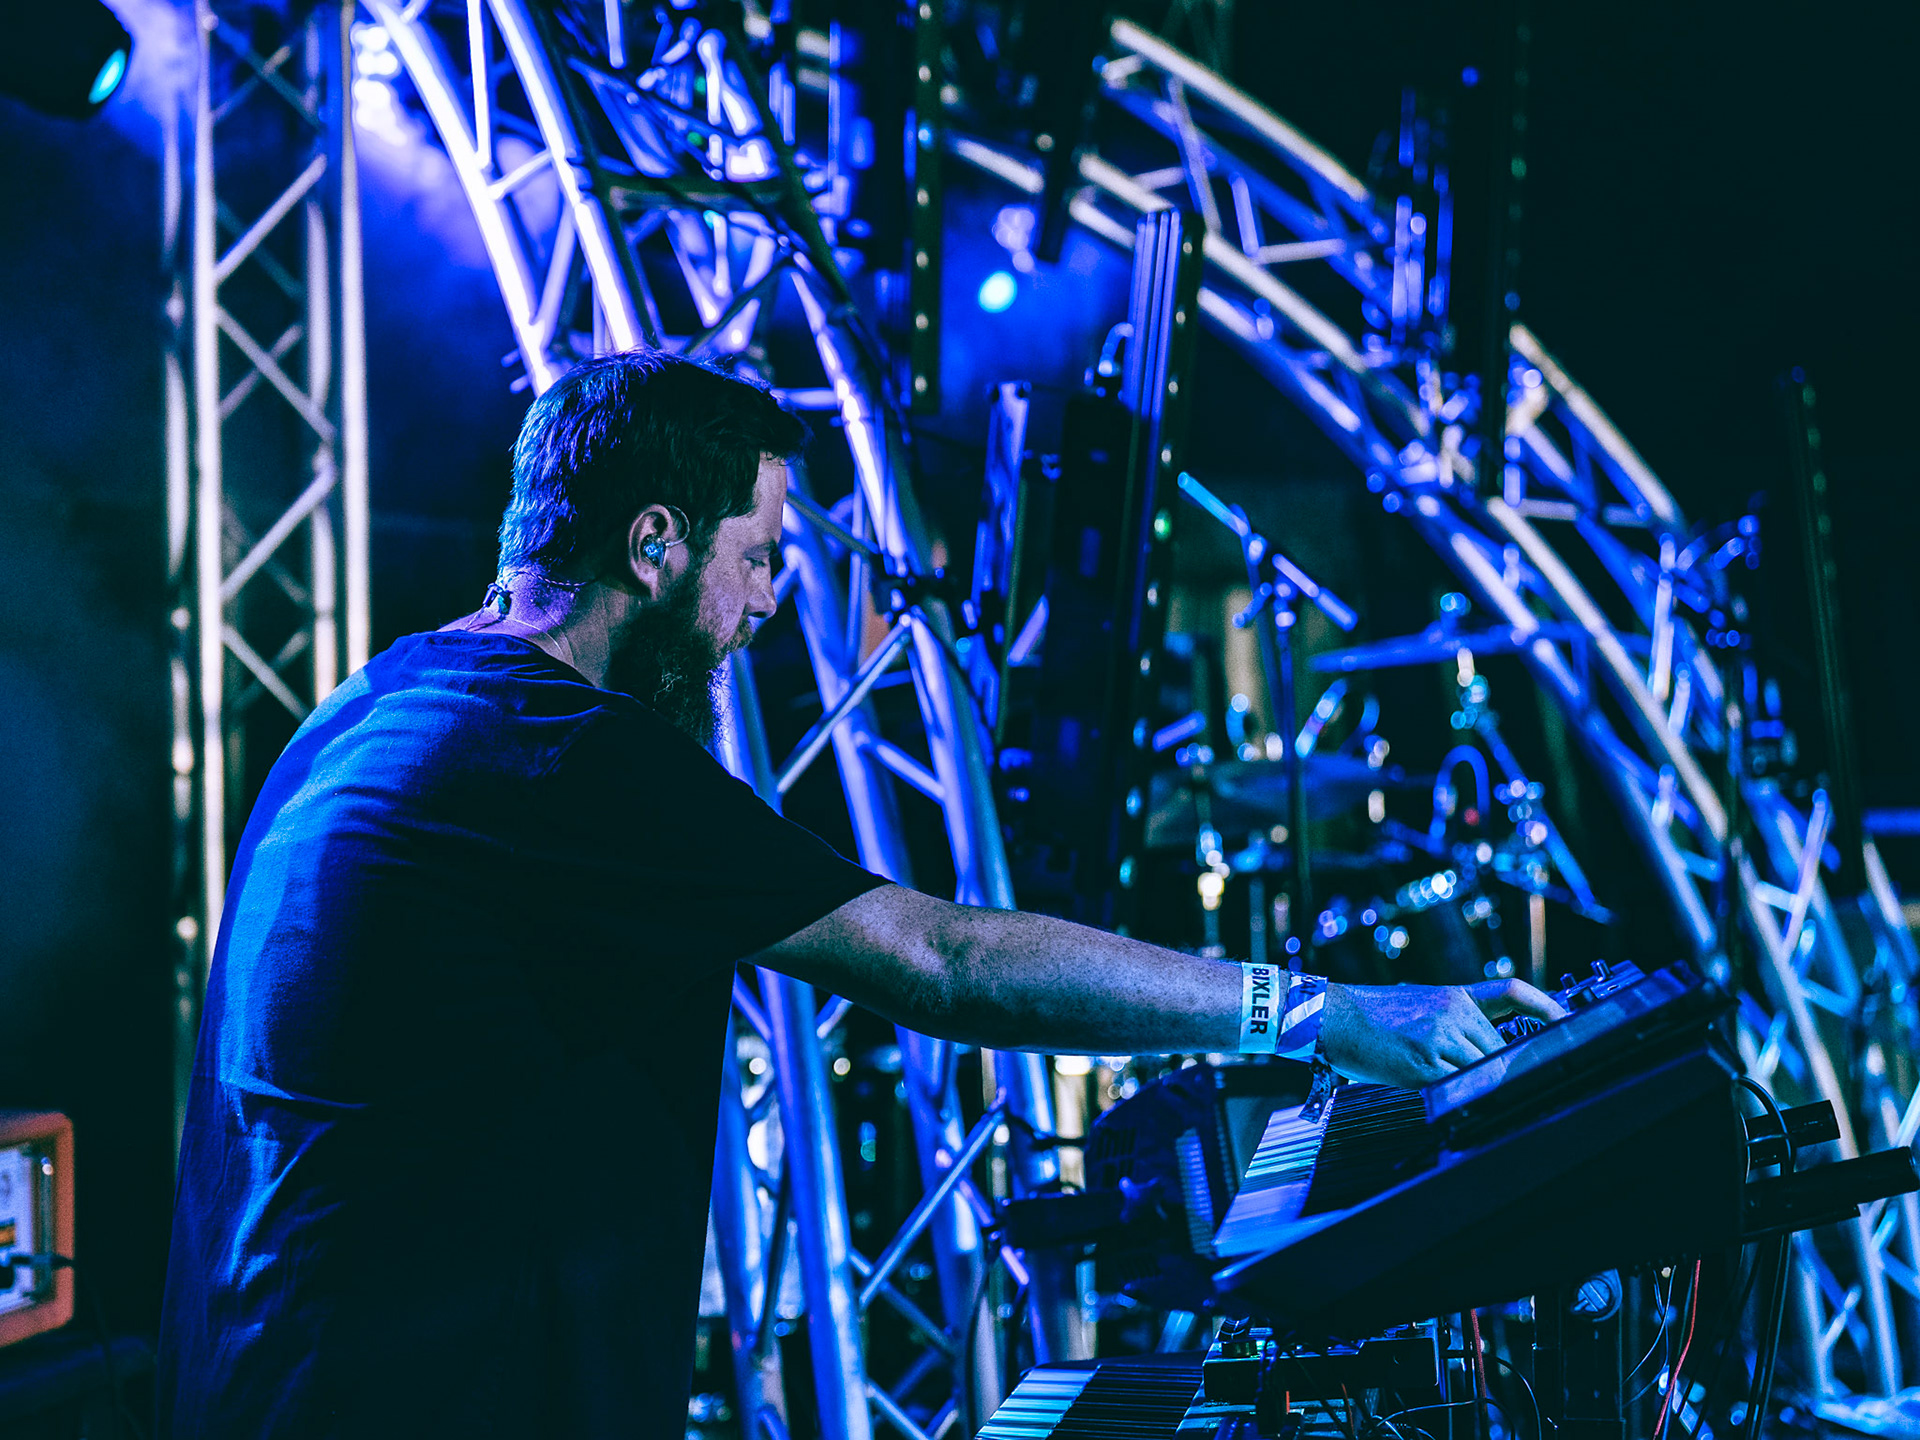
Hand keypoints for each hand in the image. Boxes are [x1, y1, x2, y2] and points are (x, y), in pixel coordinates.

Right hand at [1320, 978, 1565, 1087]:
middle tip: (1476, 1075)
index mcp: (1454, 994)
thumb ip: (1457, 1022)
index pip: (1513, 993)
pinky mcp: (1423, 1062)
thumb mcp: (1420, 1003)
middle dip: (1496, 1065)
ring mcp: (1440, 1036)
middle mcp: (1453, 1011)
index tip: (1567, 1021)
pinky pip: (1456, 1085)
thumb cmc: (1370, 1016)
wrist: (1329, 1017)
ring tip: (1440, 1079)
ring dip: (1472, 1081)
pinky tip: (1432, 1088)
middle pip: (1499, 1047)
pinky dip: (1454, 1093)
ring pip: (1483, 1069)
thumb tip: (1489, 1054)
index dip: (1547, 1006)